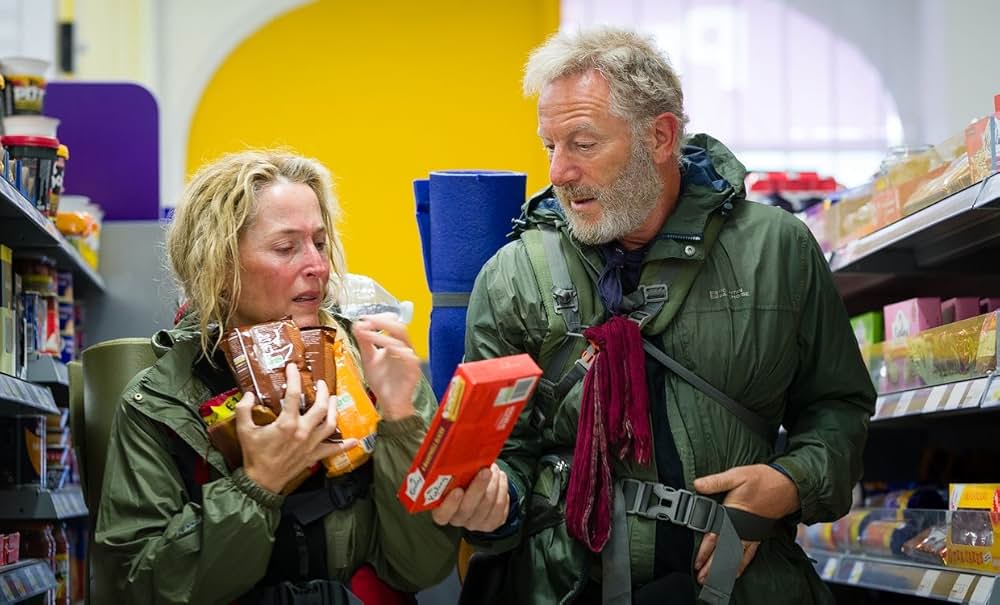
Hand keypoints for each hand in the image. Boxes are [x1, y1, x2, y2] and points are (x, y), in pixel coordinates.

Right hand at [236, 363, 357, 492]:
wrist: (261, 481)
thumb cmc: (254, 455)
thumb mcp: (244, 430)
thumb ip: (244, 410)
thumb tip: (248, 395)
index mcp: (287, 424)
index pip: (294, 395)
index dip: (294, 378)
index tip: (293, 367)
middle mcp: (303, 432)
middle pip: (320, 407)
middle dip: (323, 392)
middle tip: (321, 383)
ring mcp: (311, 444)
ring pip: (330, 424)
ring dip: (333, 410)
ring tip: (334, 399)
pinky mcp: (314, 455)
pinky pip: (333, 450)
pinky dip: (344, 446)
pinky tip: (354, 440)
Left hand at [352, 313, 420, 420]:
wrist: (390, 403)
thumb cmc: (382, 382)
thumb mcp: (368, 359)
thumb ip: (364, 342)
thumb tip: (357, 324)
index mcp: (395, 344)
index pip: (392, 323)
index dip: (380, 318)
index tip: (364, 318)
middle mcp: (405, 349)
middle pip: (400, 328)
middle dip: (382, 322)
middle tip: (367, 321)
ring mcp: (410, 360)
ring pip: (401, 342)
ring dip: (382, 336)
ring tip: (367, 335)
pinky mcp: (413, 372)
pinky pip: (409, 358)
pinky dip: (396, 351)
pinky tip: (384, 350)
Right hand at [431, 464, 509, 531]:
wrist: (477, 488)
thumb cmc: (461, 479)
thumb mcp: (452, 475)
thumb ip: (451, 472)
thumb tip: (454, 455)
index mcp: (442, 511)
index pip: (442, 514)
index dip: (450, 504)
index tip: (458, 490)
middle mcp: (458, 519)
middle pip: (468, 509)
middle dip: (478, 488)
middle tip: (485, 471)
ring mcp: (476, 523)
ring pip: (488, 506)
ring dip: (494, 485)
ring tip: (494, 470)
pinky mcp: (492, 523)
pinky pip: (501, 507)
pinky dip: (502, 489)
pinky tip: (500, 478)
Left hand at [691, 464, 798, 584]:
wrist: (788, 486)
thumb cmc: (763, 480)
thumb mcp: (737, 475)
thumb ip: (716, 481)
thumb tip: (697, 484)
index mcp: (733, 514)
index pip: (715, 537)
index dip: (705, 551)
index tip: (697, 562)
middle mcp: (742, 528)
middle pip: (724, 552)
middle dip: (712, 567)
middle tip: (702, 579)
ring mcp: (751, 534)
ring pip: (735, 557)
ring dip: (724, 569)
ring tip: (714, 580)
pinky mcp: (758, 535)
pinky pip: (749, 554)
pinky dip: (741, 565)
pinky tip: (735, 573)